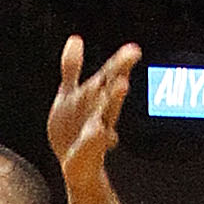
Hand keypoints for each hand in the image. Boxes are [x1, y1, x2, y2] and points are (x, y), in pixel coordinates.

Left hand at [46, 34, 139, 185]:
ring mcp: (97, 131)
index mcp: (97, 96)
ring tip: (122, 85)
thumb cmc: (74, 126)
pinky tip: (98, 129)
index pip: (110, 76)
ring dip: (115, 99)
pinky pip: (93, 141)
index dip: (120, 63)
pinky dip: (96, 136)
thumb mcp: (69, 93)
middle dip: (121, 74)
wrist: (75, 164)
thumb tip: (76, 39)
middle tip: (133, 60)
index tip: (134, 49)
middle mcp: (101, 111)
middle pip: (113, 90)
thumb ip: (72, 67)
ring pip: (108, 113)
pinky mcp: (89, 149)